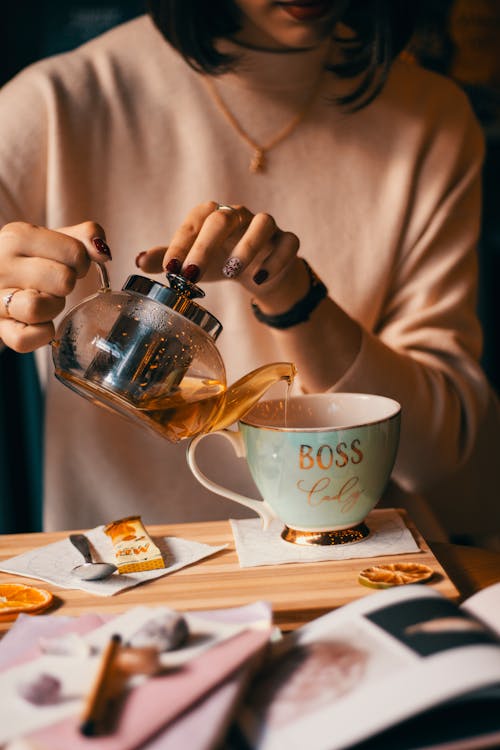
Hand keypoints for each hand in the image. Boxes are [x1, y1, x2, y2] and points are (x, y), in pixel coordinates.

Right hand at [0, 221, 111, 351]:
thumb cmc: (30, 259)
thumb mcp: (53, 238)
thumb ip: (84, 236)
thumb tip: (103, 252)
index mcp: (16, 236)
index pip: (75, 252)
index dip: (82, 263)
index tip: (69, 265)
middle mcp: (1, 265)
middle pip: (62, 280)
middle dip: (68, 285)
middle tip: (57, 284)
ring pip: (37, 308)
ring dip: (53, 308)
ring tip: (47, 300)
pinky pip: (24, 339)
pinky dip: (41, 334)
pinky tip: (41, 322)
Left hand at [136, 201, 309, 309]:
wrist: (260, 272)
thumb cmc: (221, 260)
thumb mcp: (193, 262)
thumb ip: (168, 259)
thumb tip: (136, 260)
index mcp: (213, 216)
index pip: (195, 220)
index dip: (181, 242)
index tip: (170, 268)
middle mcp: (240, 215)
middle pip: (223, 218)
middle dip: (205, 245)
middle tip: (191, 273)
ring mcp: (267, 227)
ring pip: (262, 224)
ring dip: (246, 247)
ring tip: (231, 272)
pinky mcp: (288, 241)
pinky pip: (287, 244)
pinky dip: (275, 260)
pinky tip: (258, 279)